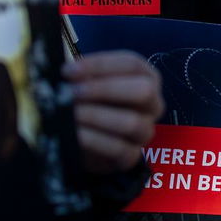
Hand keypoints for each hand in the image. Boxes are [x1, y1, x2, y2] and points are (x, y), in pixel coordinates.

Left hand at [65, 50, 163, 173]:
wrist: (85, 136)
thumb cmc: (90, 100)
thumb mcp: (86, 81)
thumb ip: (82, 74)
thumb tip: (67, 72)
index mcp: (146, 77)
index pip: (131, 64)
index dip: (100, 65)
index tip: (69, 71)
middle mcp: (153, 103)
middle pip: (143, 91)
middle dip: (104, 89)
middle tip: (74, 92)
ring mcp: (145, 131)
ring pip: (131, 122)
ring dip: (96, 116)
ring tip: (72, 113)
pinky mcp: (132, 156)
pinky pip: (119, 149)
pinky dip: (94, 140)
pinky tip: (76, 134)